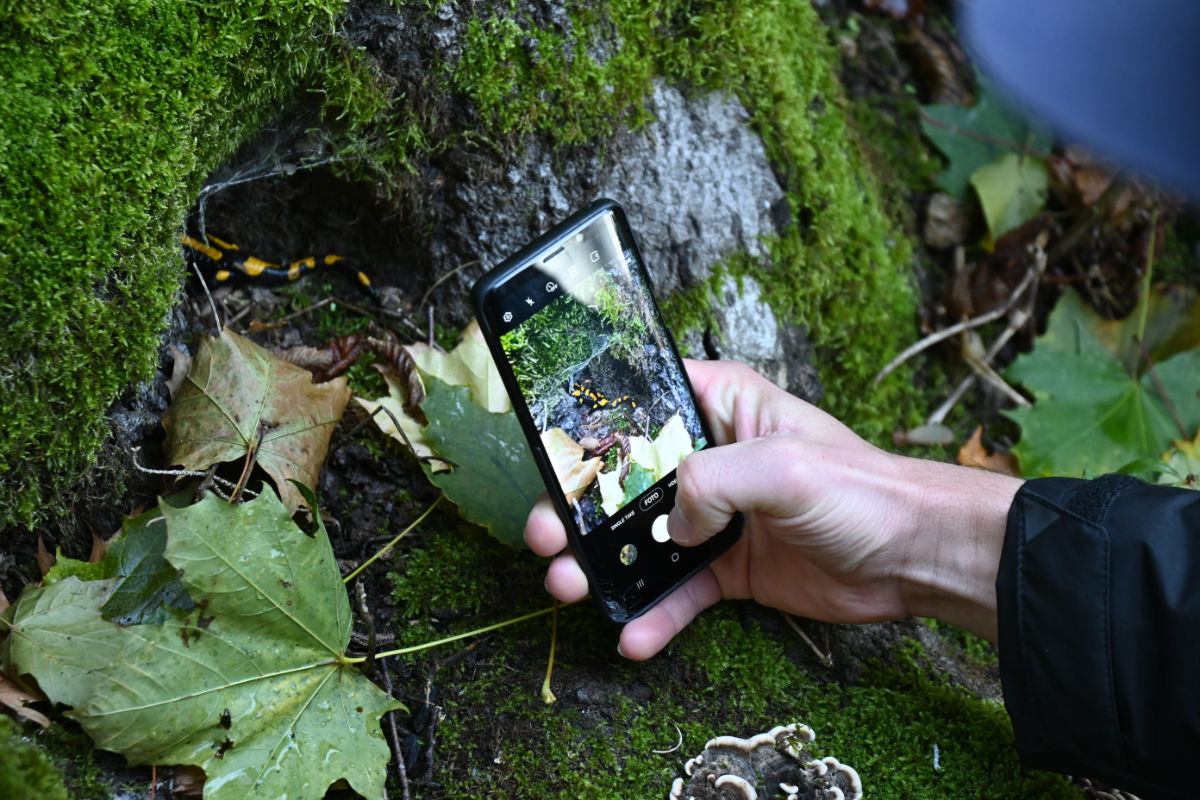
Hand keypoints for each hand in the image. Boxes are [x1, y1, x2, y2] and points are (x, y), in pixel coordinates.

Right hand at [525, 360, 1021, 658]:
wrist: (914, 557)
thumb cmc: (862, 489)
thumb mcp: (783, 465)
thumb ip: (712, 480)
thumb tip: (673, 526)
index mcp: (721, 406)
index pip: (641, 402)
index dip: (592, 424)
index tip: (550, 453)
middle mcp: (710, 458)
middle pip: (625, 479)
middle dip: (580, 509)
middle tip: (546, 535)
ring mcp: (716, 516)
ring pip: (642, 540)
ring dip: (603, 565)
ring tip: (568, 586)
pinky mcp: (728, 568)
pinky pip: (679, 592)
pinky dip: (655, 614)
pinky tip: (632, 636)